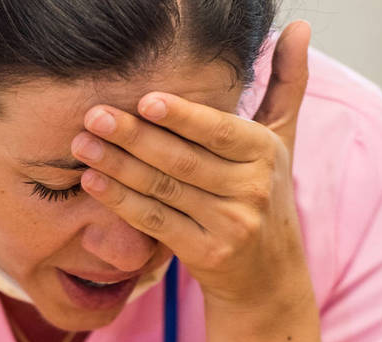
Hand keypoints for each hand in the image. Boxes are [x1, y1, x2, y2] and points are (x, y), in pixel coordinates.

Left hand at [72, 21, 314, 313]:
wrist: (268, 276)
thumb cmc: (264, 194)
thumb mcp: (281, 139)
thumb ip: (286, 82)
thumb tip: (299, 26)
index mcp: (266, 153)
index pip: (219, 130)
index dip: (181, 116)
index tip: (143, 100)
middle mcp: (253, 189)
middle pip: (182, 159)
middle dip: (133, 136)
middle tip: (93, 116)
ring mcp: (230, 225)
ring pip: (163, 189)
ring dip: (117, 166)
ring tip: (82, 144)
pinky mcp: (206, 253)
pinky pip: (155, 222)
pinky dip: (121, 201)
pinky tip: (92, 182)